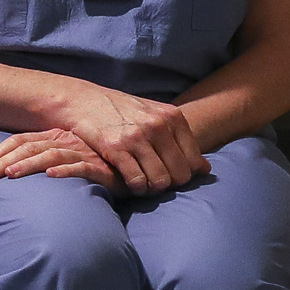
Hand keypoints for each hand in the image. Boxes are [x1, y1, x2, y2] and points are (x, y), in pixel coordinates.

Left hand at [0, 128, 117, 184]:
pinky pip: (82, 168)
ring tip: (10, 174)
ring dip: (29, 165)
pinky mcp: (103, 167)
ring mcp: (84, 152)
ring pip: (51, 155)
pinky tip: (51, 177)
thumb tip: (11, 170)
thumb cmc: (97, 162)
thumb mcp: (68, 156)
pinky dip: (66, 172)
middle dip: (5, 160)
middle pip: (30, 147)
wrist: (133, 163)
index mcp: (56, 136)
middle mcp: (67, 141)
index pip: (22, 141)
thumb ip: (46, 158)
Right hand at [38, 83, 206, 194]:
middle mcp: (158, 126)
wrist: (83, 100)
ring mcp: (137, 137)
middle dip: (171, 184)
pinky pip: (137, 181)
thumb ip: (180, 140)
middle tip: (158, 183)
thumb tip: (206, 169)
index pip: (194, 161)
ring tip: (146, 185)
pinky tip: (132, 185)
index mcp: (172, 117)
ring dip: (154, 189)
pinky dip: (137, 189)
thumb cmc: (122, 111)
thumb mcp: (155, 116)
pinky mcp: (116, 148)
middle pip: (180, 174)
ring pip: (161, 181)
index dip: (185, 174)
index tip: (172, 175)